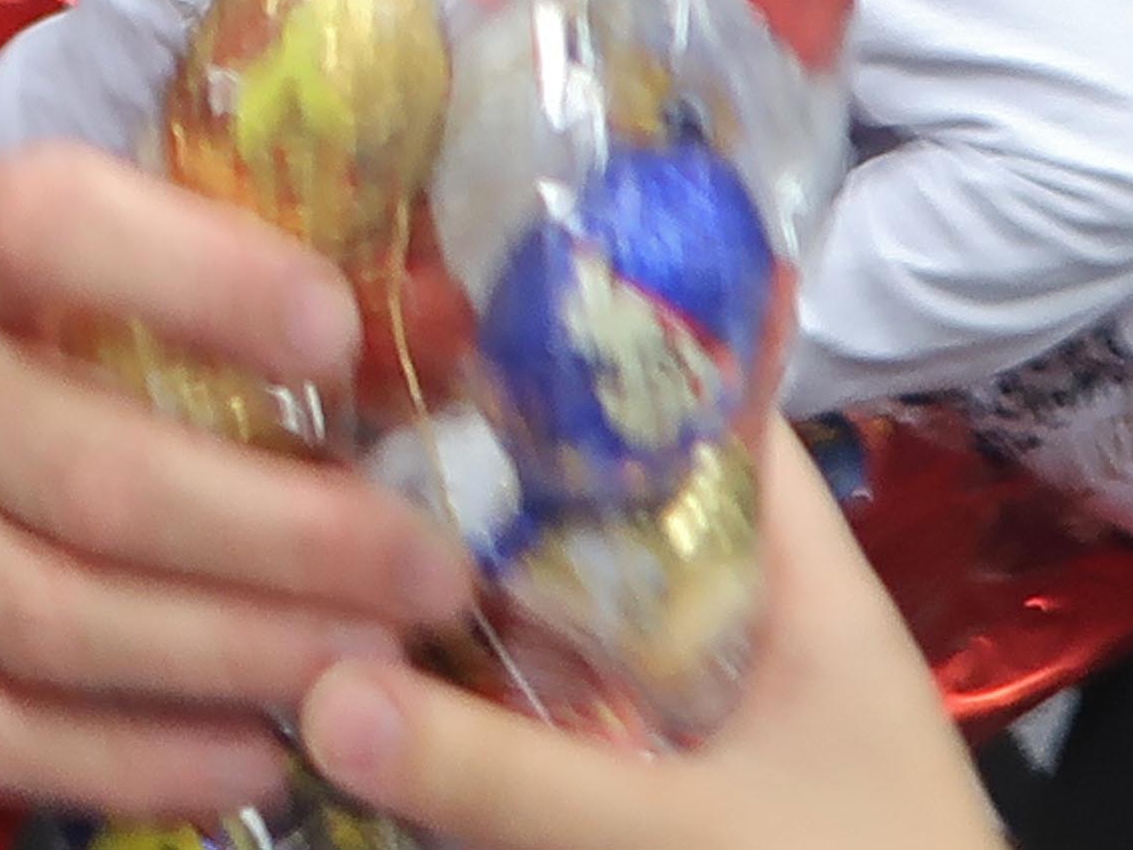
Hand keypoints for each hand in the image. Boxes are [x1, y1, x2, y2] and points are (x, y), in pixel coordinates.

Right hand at [0, 145, 471, 813]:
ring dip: (230, 656)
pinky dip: (133, 760)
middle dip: (281, 536)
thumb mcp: (34, 225)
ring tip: (369, 663)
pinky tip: (252, 754)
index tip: (340, 329)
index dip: (201, 280)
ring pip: (53, 623)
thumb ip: (212, 256)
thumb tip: (436, 318)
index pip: (52, 233)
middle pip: (88, 479)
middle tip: (422, 566)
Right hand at [296, 429, 994, 849]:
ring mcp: (735, 740)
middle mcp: (771, 646)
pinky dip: (512, 733)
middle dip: (504, 510)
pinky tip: (400, 724)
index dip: (598, 365)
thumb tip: (320, 693)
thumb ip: (510, 776)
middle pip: (629, 536)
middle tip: (346, 463)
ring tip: (338, 574)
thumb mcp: (679, 839)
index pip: (716, 422)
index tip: (449, 333)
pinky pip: (593, 747)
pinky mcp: (698, 816)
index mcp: (812, 592)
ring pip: (597, 649)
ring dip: (491, 630)